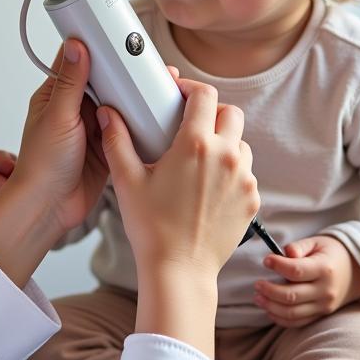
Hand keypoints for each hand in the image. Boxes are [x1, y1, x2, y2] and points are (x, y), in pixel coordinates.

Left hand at [0, 63, 180, 213]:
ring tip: (157, 84)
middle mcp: (75, 109)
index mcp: (57, 96)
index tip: (117, 36)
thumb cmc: (42, 164)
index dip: (97, 48)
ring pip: (119, 104)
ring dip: (134, 97)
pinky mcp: (108, 146)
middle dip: (124, 73)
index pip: (78, 61)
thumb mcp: (58, 116)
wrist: (50, 207)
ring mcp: (93, 128)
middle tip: (149, 63)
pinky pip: (128, 128)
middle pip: (105, 82)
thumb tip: (76, 45)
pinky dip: (140, 121)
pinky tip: (154, 113)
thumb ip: (70, 81)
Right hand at [99, 78, 259, 282]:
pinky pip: (246, 173)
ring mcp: (244, 179)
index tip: (179, 95)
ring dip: (225, 143)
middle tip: (191, 125)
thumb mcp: (127, 180)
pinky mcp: (252, 199)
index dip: (191, 88)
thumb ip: (117, 140)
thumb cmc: (151, 228)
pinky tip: (208, 187)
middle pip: (230, 113)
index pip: (205, 95)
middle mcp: (226, 156)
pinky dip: (231, 172)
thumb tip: (108, 114)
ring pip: (242, 144)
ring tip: (200, 159)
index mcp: (196, 145)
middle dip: (212, 113)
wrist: (179, 270)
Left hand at [253, 235, 359, 327]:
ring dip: (271, 306)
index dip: (277, 265)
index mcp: (324, 269)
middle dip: (269, 290)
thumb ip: (299, 246)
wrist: (357, 272)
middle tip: (257, 284)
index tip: (266, 260)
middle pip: (291, 296)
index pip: (296, 271)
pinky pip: (298, 322)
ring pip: (292, 313)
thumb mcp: (317, 242)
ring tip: (258, 296)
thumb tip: (284, 253)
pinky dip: (280, 318)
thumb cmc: (332, 253)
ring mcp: (324, 306)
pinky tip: (269, 309)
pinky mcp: (321, 315)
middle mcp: (325, 290)